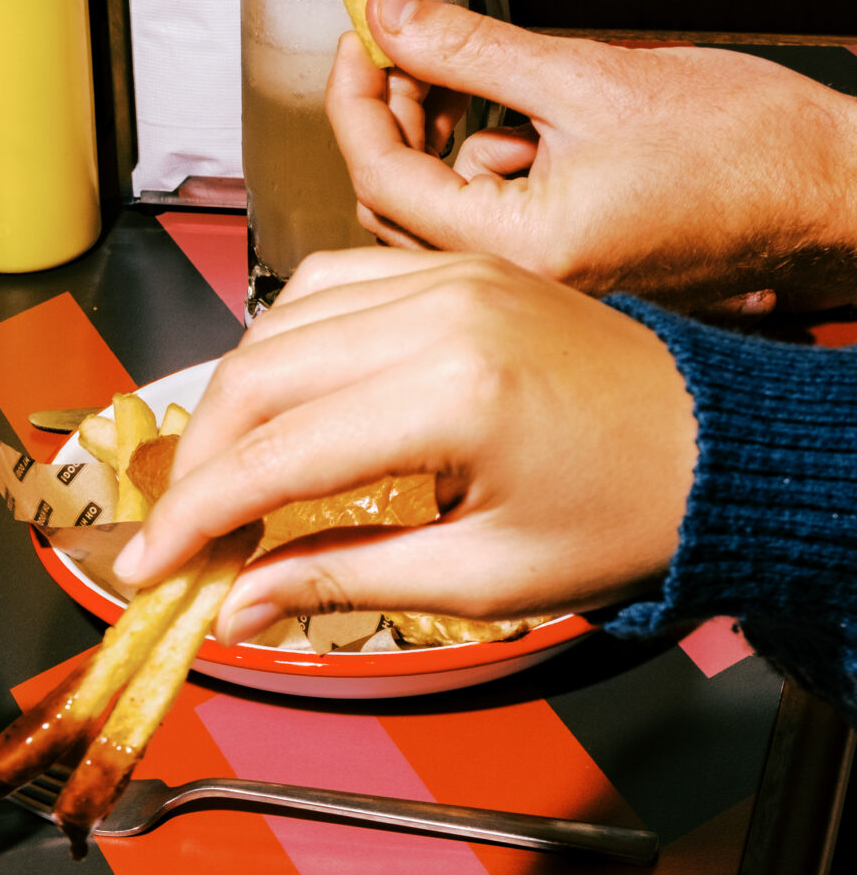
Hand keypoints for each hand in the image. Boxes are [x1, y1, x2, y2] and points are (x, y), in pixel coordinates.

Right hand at [111, 251, 696, 643]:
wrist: (727, 448)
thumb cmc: (633, 510)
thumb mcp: (482, 577)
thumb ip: (341, 580)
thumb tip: (239, 605)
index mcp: (453, 393)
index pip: (270, 457)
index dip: (189, 520)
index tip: (147, 567)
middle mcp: (443, 313)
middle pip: (255, 378)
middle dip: (195, 467)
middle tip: (178, 537)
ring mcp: (450, 278)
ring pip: (278, 325)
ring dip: (230, 402)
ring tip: (219, 480)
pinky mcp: (456, 269)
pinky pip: (329, 285)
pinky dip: (283, 343)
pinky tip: (277, 402)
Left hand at [327, 0, 856, 311]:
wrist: (825, 192)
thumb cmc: (745, 152)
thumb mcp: (589, 79)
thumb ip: (474, 52)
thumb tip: (393, 21)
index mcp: (518, 252)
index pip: (383, 178)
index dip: (359, 99)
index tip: (362, 41)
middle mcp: (515, 286)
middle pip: (395, 201)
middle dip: (392, 117)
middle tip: (406, 49)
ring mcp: (532, 284)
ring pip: (436, 208)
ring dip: (437, 138)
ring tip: (471, 79)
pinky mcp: (552, 269)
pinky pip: (483, 217)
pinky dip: (481, 163)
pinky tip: (517, 125)